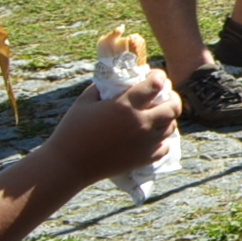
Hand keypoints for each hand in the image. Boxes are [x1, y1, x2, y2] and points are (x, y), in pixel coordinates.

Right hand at [46, 68, 178, 183]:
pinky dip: (162, 140)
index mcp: (125, 106)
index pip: (155, 84)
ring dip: (168, 118)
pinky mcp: (144, 159)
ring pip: (172, 126)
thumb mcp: (84, 102)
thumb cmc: (71, 131)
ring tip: (158, 115)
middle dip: (172, 97)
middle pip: (174, 106)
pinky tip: (153, 135)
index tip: (155, 75)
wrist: (67, 165)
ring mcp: (145, 143)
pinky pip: (165, 146)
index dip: (159, 76)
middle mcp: (140, 123)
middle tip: (165, 95)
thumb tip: (119, 77)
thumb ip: (103, 87)